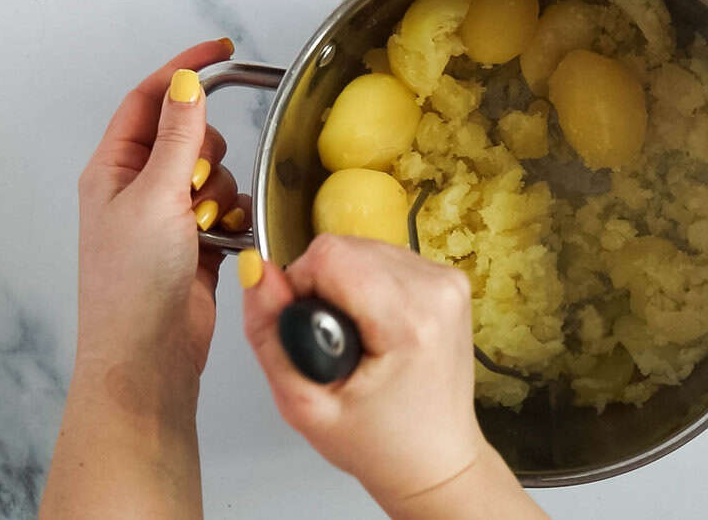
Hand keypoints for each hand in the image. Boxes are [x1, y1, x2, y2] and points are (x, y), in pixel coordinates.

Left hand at [76, 39, 247, 390]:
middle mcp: (139, 187)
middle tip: (196, 187)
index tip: (219, 50)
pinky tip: (227, 244)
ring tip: (206, 229)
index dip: (181, 69)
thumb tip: (185, 83)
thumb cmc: (133, 284)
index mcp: (113, 168)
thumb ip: (177, 136)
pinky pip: (232, 208)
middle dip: (207, 155)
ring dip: (222, 196)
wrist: (150, 354)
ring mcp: (170, 215)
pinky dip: (236, 221)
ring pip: (216, 174)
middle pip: (190, 136)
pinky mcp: (200, 241)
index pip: (148, 99)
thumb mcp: (155, 197)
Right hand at [240, 236, 545, 517]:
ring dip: (346, 286)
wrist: (435, 460)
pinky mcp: (450, 281)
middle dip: (323, 288)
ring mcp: (448, 282)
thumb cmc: (378, 443)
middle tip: (334, 343)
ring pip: (364, 248)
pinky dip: (369, 286)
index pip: (329, 255)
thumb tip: (258, 273)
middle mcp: (437, 289)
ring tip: (357, 340)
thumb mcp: (303, 405)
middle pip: (346, 247)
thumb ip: (270, 335)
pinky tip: (376, 329)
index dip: (300, 288)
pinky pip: (386, 259)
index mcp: (410, 320)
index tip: (311, 332)